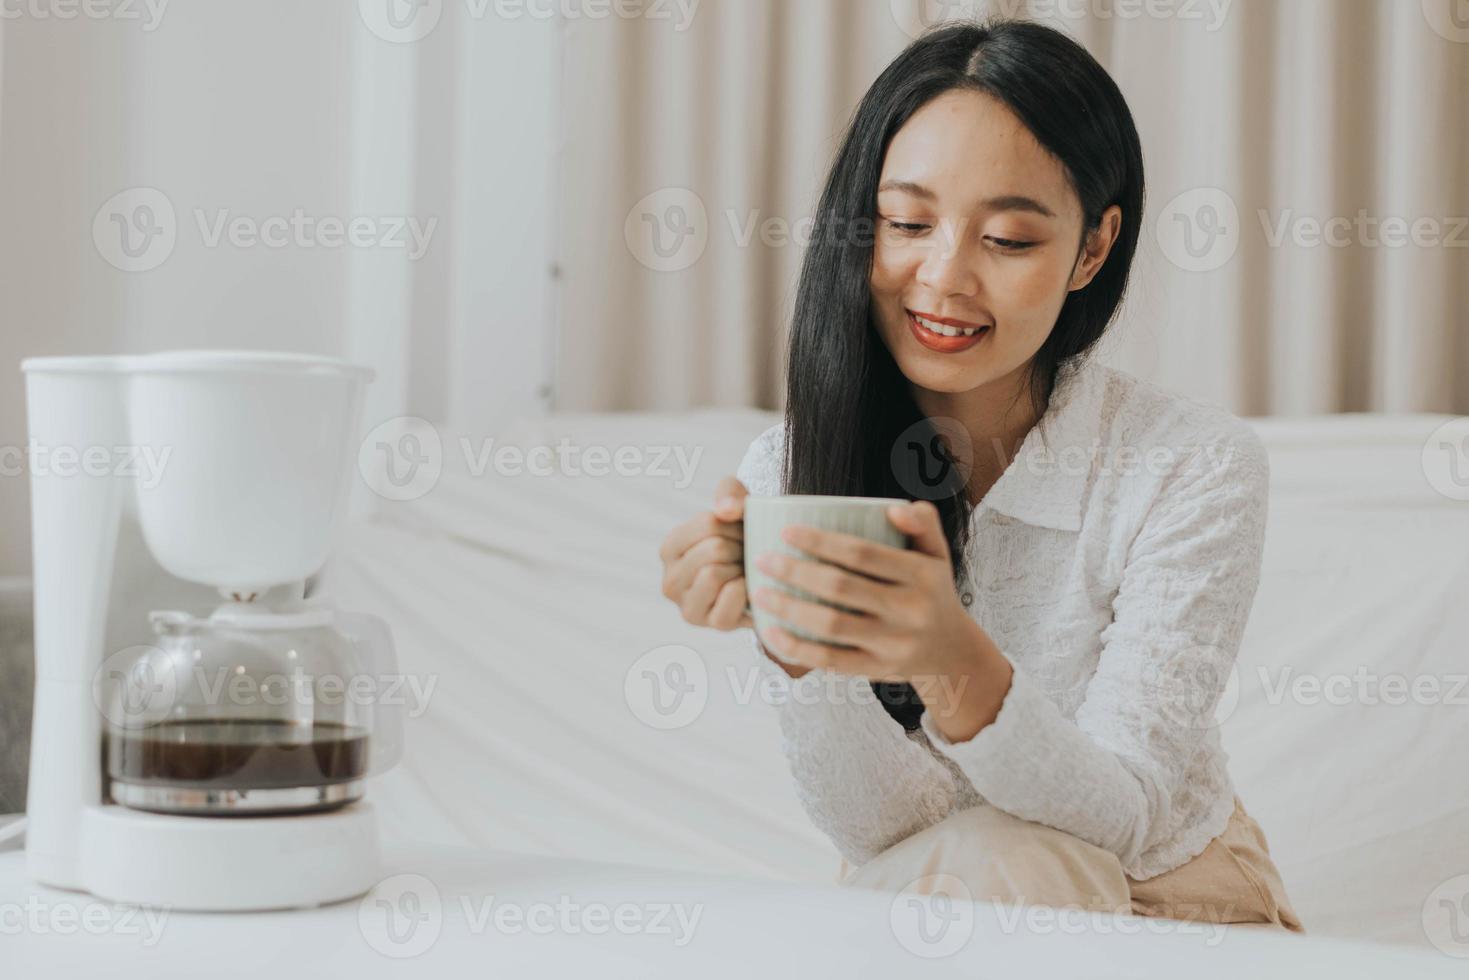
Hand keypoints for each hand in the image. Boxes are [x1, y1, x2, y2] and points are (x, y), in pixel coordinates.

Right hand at [659, 476, 752, 630]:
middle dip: (740, 547)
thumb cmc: (744, 537)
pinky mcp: (712, 624)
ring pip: (713, 573)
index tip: (740, 532)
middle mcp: (670, 581)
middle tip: (747, 552)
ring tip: (746, 568)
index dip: (735, 525)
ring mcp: (688, 607)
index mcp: (669, 549)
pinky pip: (730, 597)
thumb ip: (729, 493)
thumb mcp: (735, 504)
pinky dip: (747, 588)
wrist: (765, 573)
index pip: (708, 523)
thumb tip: (727, 510)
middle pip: (713, 550)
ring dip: (741, 567)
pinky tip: (749, 587)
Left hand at [749, 499, 1010, 736]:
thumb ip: (922, 522)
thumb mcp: (937, 554)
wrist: (953, 652)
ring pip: (831, 625)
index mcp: (922, 575)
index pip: (863, 554)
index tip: (786, 531)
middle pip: (841, 587)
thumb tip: (892, 508)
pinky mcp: (878, 669)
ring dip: (789, 608)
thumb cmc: (932, 591)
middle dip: (795, 572)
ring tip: (759, 593)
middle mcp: (911, 610)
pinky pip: (831, 660)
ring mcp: (894, 644)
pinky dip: (797, 648)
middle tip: (762, 559)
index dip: (821, 541)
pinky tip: (771, 633)